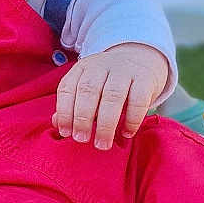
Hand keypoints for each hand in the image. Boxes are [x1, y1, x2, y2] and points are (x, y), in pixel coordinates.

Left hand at [52, 42, 168, 149]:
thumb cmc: (108, 82)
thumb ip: (72, 106)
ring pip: (112, 95)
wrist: (141, 58)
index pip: (67, 88)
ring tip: (102, 144)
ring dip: (105, 123)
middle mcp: (101, 66)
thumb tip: (57, 125)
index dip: (64, 111)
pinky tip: (126, 133)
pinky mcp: (145, 78)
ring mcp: (124, 70)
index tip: (66, 133)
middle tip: (82, 140)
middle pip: (88, 90)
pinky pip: (138, 99)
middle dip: (82, 118)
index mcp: (82, 68)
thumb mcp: (88, 89)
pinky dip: (132, 119)